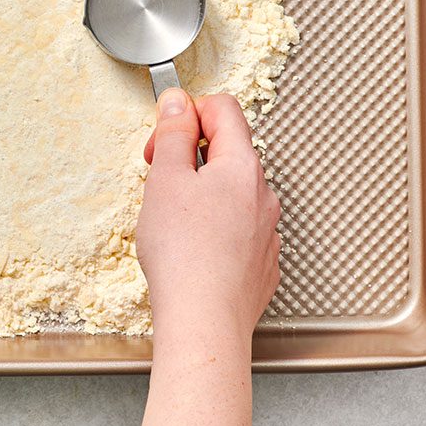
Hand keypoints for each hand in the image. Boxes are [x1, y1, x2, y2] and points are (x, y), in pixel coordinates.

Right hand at [136, 88, 280, 338]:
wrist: (204, 322)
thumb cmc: (184, 255)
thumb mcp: (166, 179)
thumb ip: (174, 134)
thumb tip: (178, 103)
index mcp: (242, 166)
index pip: (223, 109)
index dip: (187, 113)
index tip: (165, 137)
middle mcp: (263, 195)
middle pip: (227, 152)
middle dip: (189, 158)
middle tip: (159, 180)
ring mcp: (266, 232)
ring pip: (232, 195)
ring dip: (201, 196)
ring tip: (172, 223)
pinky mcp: (262, 264)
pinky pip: (238, 231)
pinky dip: (214, 231)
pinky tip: (192, 252)